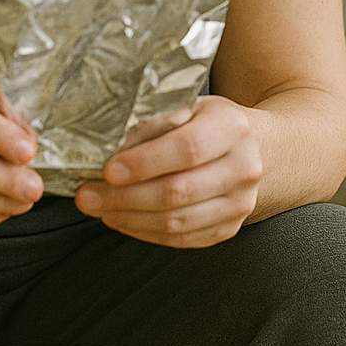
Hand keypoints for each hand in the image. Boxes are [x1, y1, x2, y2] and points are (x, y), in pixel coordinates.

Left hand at [73, 96, 261, 246]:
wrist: (258, 149)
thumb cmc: (211, 123)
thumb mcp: (188, 106)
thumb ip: (154, 121)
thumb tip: (106, 143)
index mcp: (232, 128)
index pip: (186, 149)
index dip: (145, 163)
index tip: (108, 170)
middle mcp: (243, 168)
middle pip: (178, 192)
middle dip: (124, 197)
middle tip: (87, 195)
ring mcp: (240, 204)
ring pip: (177, 222)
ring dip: (130, 219)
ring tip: (99, 208)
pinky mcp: (230, 228)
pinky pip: (183, 239)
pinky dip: (146, 233)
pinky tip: (122, 220)